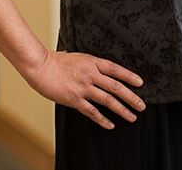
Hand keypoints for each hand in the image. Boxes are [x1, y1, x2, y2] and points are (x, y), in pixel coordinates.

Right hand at [21, 50, 145, 129]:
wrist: (40, 67)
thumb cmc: (56, 61)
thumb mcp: (77, 57)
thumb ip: (90, 64)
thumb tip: (100, 70)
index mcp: (92, 62)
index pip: (115, 69)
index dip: (129, 76)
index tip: (140, 83)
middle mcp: (90, 75)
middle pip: (116, 87)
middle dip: (131, 97)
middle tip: (142, 105)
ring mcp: (83, 88)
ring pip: (108, 100)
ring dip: (122, 110)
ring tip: (132, 116)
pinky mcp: (75, 100)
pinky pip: (92, 112)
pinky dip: (103, 119)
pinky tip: (111, 125)